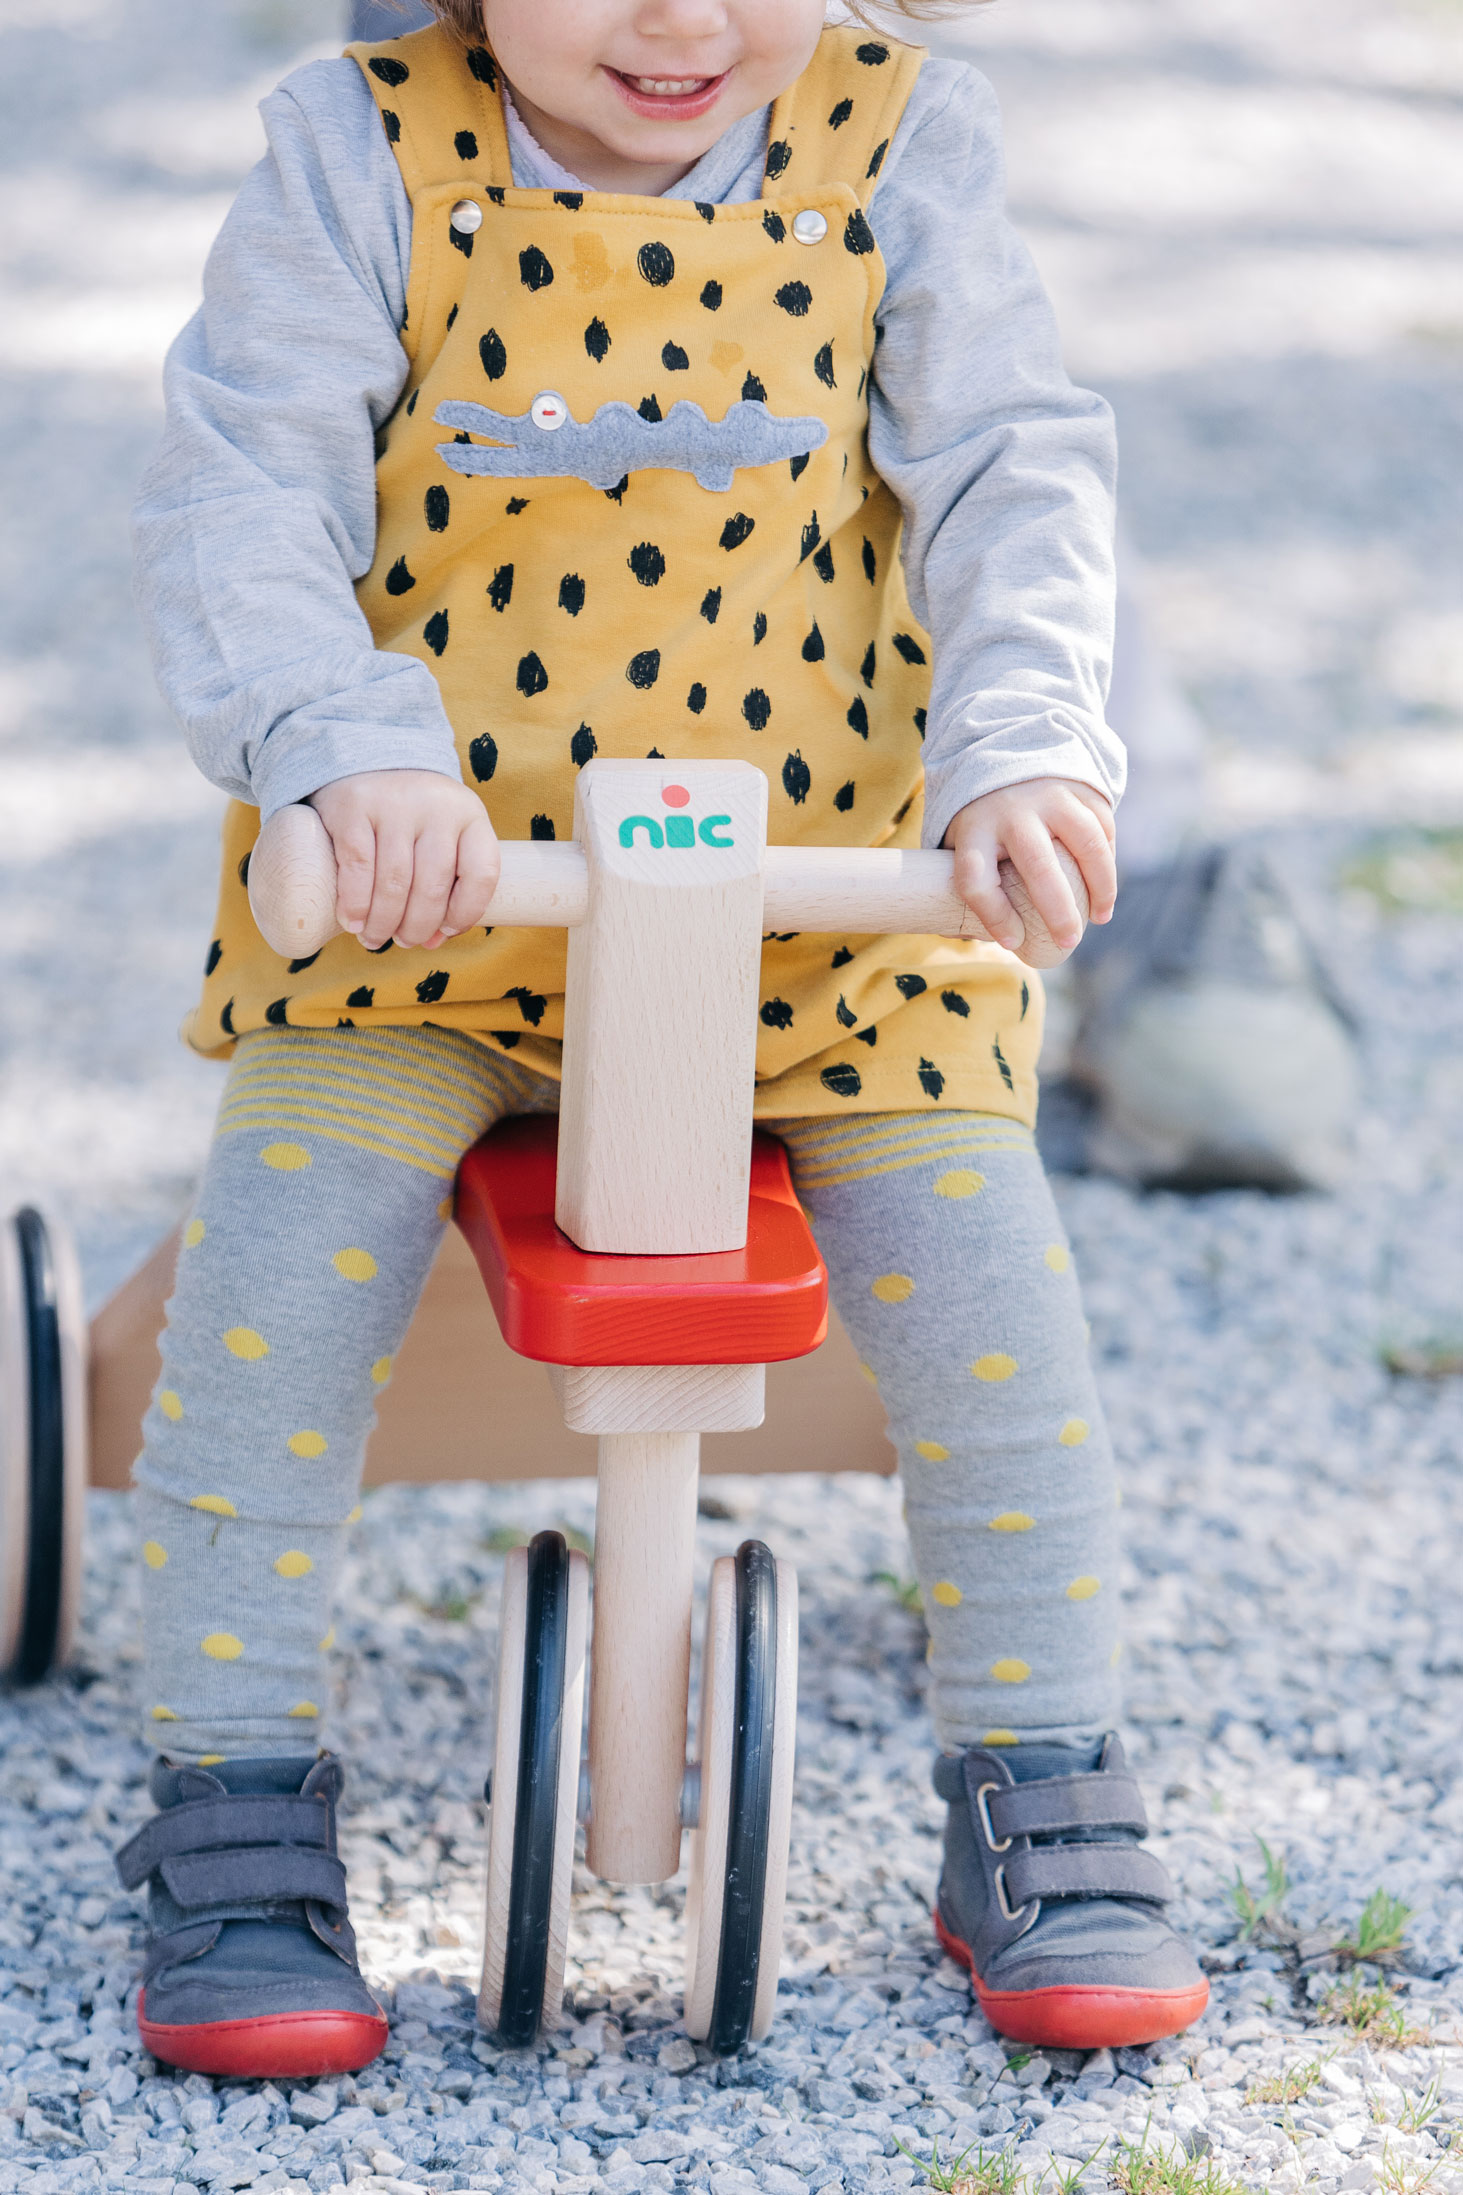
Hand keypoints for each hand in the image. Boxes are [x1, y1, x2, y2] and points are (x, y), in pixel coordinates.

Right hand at [307, 771, 499, 951]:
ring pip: (394, 883)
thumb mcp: (443, 833)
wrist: (365, 755)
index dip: (466, 913)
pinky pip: (358, 867)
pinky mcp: (354, 807)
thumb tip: (436, 940)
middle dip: (417, 927)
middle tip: (403, 941)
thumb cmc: (411, 814)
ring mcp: (395, 804)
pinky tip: (352, 921)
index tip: (445, 931)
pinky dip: (355, 904)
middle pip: (433, 887)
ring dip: (384, 923)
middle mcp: (437, 807)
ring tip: (374, 939)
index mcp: (470, 815)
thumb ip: (447, 881)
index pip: (482, 874)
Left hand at [942, 780, 1115, 960]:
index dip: (994, 917)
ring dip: (1100, 888)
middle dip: (1058, 913)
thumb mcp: (958, 840)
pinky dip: (1108, 862)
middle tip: (1069, 943)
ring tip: (1099, 918)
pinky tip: (1104, 888)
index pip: (977, 880)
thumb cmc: (982, 817)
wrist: (1006, 752)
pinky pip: (1103, 828)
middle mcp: (1012, 810)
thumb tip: (972, 936)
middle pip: (1039, 867)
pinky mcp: (1081, 788)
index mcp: (974, 828)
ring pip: (1086, 845)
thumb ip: (964, 881)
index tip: (1013, 942)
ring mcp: (1051, 795)